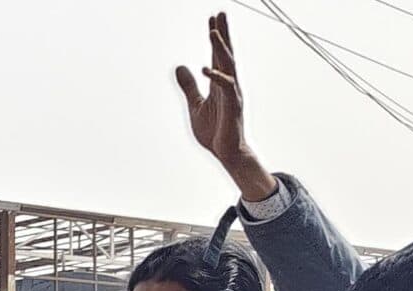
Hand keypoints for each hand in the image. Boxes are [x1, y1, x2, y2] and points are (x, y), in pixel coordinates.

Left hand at [176, 13, 276, 198]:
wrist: (226, 153)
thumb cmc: (215, 131)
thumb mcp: (195, 105)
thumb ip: (189, 86)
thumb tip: (180, 67)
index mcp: (219, 83)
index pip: (217, 55)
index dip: (215, 37)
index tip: (212, 19)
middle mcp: (228, 84)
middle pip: (225, 54)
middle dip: (222, 34)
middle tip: (220, 14)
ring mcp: (232, 94)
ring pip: (227, 65)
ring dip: (220, 48)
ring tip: (212, 32)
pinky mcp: (232, 105)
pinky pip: (225, 86)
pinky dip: (216, 76)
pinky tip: (205, 67)